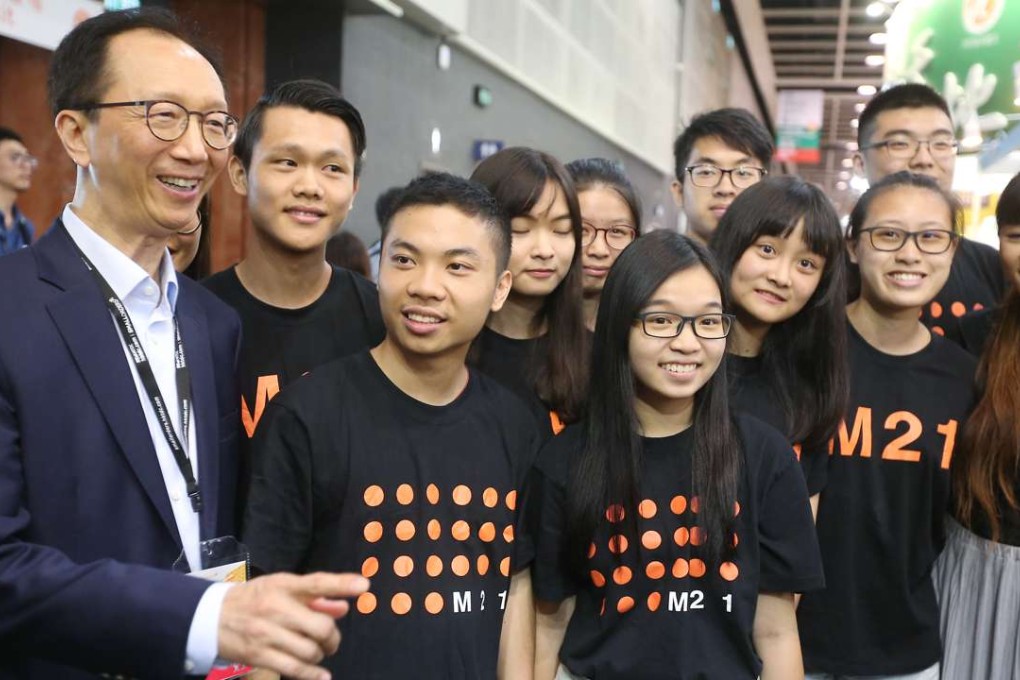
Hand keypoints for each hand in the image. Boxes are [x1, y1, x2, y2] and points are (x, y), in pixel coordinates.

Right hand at [216, 572, 368, 679]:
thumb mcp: (281, 588)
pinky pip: (295, 668)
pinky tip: (321, 675)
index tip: (363, 585)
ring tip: (319, 651)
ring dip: (321, 654)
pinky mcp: (260, 656)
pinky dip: (313, 674)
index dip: (341, 584)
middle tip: (330, 639)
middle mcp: (276, 608)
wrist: (210, 617)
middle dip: (332, 636)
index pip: (316, 583)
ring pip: (310, 650)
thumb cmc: (254, 599)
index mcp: (283, 586)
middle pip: (320, 626)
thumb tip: (343, 607)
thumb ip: (314, 597)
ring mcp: (267, 633)